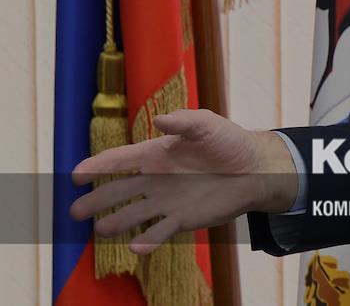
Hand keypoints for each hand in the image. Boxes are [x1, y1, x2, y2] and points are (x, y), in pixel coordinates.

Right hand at [69, 108, 298, 253]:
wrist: (254, 168)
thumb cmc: (228, 141)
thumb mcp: (206, 124)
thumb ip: (184, 121)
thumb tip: (160, 121)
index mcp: (155, 154)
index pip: (119, 160)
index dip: (97, 166)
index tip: (76, 175)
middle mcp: (155, 179)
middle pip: (118, 192)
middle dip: (96, 201)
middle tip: (75, 211)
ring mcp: (166, 201)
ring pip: (134, 215)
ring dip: (117, 222)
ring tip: (101, 229)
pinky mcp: (182, 219)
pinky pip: (159, 232)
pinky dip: (147, 241)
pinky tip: (136, 248)